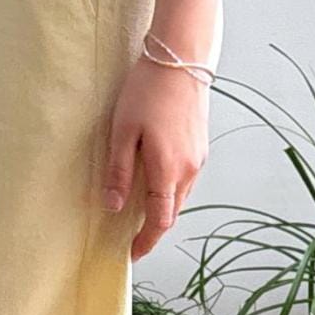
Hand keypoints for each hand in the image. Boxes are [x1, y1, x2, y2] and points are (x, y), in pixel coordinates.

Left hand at [102, 59, 208, 260]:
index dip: (146, 241)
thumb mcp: (122, 132)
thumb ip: (119, 172)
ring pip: (180, 196)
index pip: (159, 220)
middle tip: (132, 237)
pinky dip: (171, 190)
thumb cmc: (146, 92)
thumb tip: (113, 206)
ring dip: (162, 208)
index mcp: (168, 170)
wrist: (179, 60)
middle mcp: (189, 169)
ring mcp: (198, 158)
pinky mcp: (200, 145)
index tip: (132, 253)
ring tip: (140, 210)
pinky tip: (155, 181)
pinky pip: (186, 179)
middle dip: (153, 228)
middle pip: (172, 212)